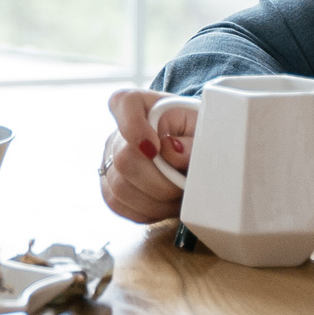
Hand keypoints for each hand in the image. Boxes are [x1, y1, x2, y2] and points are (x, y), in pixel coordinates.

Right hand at [100, 88, 194, 222]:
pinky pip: (118, 204)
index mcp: (141, 104)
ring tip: (179, 198)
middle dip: (160, 181)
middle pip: (124, 159)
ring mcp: (109, 159)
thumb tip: (173, 151)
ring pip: (120, 188)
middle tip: (183, 185)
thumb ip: (193, 139)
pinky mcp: (108, 185)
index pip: (124, 103)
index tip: (155, 148)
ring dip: (156, 201)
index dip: (134, 128)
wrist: (192, 149)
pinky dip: (145, 211)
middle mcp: (117, 132)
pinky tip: (164, 205)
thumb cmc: (198, 133)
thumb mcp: (205, 129)